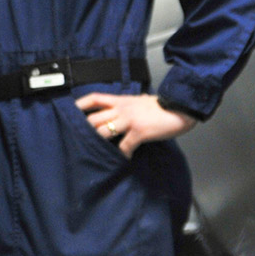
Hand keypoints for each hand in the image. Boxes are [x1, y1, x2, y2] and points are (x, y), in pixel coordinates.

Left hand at [75, 93, 197, 158]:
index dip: (80, 105)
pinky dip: (123, 154)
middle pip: (93, 119)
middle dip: (89, 131)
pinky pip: (124, 146)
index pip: (94, 98)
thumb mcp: (143, 101)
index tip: (72, 113)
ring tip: (104, 150)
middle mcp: (122, 109)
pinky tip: (126, 157)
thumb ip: (131, 105)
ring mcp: (129, 120)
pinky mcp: (139, 132)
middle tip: (88, 141)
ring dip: (102, 143)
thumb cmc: (165, 106)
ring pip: (103, 132)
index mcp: (122, 100)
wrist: (182, 107)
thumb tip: (127, 109)